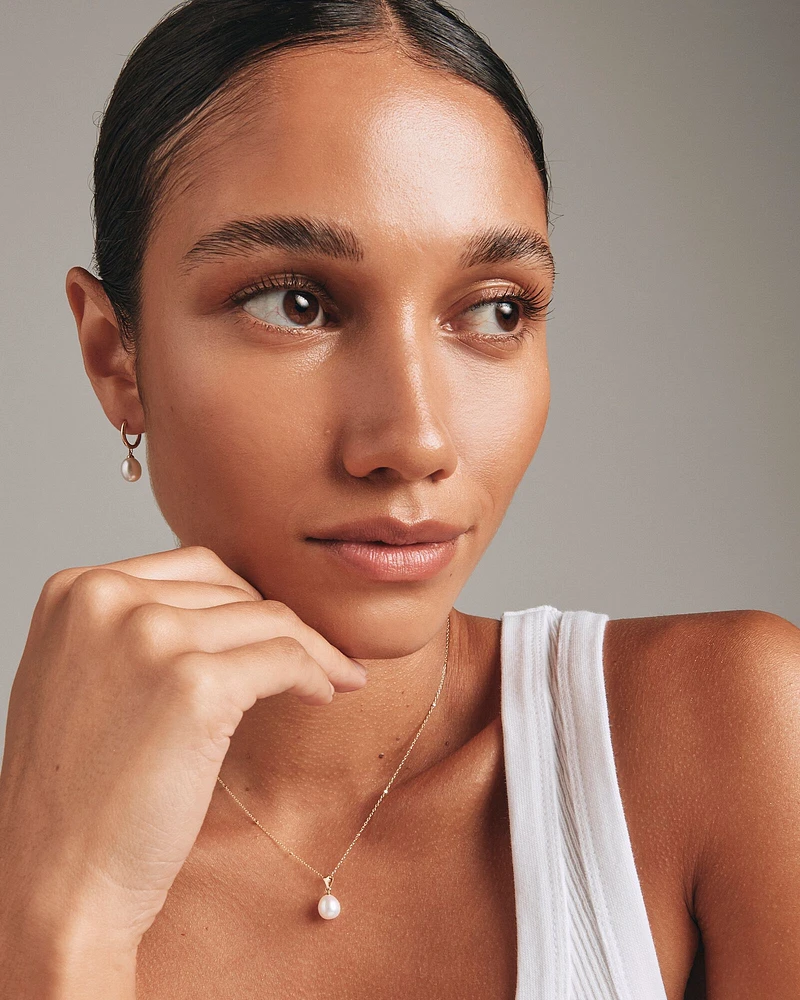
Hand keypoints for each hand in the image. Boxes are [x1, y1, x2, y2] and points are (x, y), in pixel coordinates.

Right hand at [0, 545, 366, 951]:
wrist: (56, 885)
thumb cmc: (75, 795)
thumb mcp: (82, 679)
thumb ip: (131, 629)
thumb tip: (226, 607)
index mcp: (76, 590)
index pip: (193, 569)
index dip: (246, 600)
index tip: (276, 629)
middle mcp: (105, 599)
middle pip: (233, 590)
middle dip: (281, 624)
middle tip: (318, 656)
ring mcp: (148, 637)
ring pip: (268, 619)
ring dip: (313, 648)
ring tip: (333, 678)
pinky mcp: (194, 685)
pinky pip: (284, 659)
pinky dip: (317, 673)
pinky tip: (324, 695)